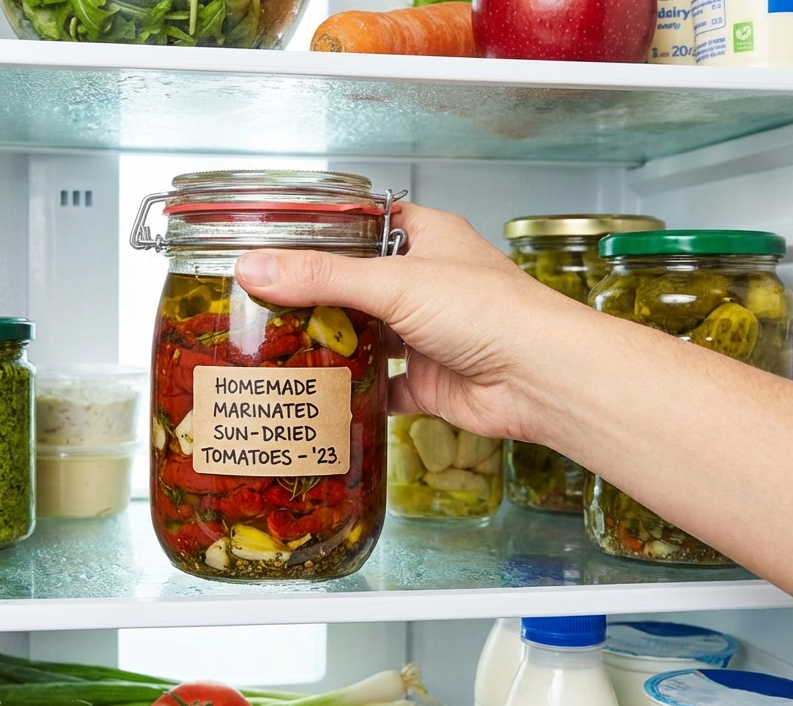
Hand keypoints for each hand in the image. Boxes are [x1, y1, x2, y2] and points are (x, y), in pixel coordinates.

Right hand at [234, 202, 587, 440]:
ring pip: (368, 336)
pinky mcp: (429, 381)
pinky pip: (383, 387)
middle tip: (264, 301)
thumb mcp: (394, 283)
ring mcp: (427, 334)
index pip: (369, 223)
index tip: (281, 237)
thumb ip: (321, 278)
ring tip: (278, 347)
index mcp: (427, 239)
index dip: (329, 228)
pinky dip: (356, 394)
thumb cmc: (490, 312)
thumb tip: (254, 269)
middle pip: (359, 284)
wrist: (539, 379)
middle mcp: (427, 284)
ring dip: (334, 345)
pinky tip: (321, 396)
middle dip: (319, 296)